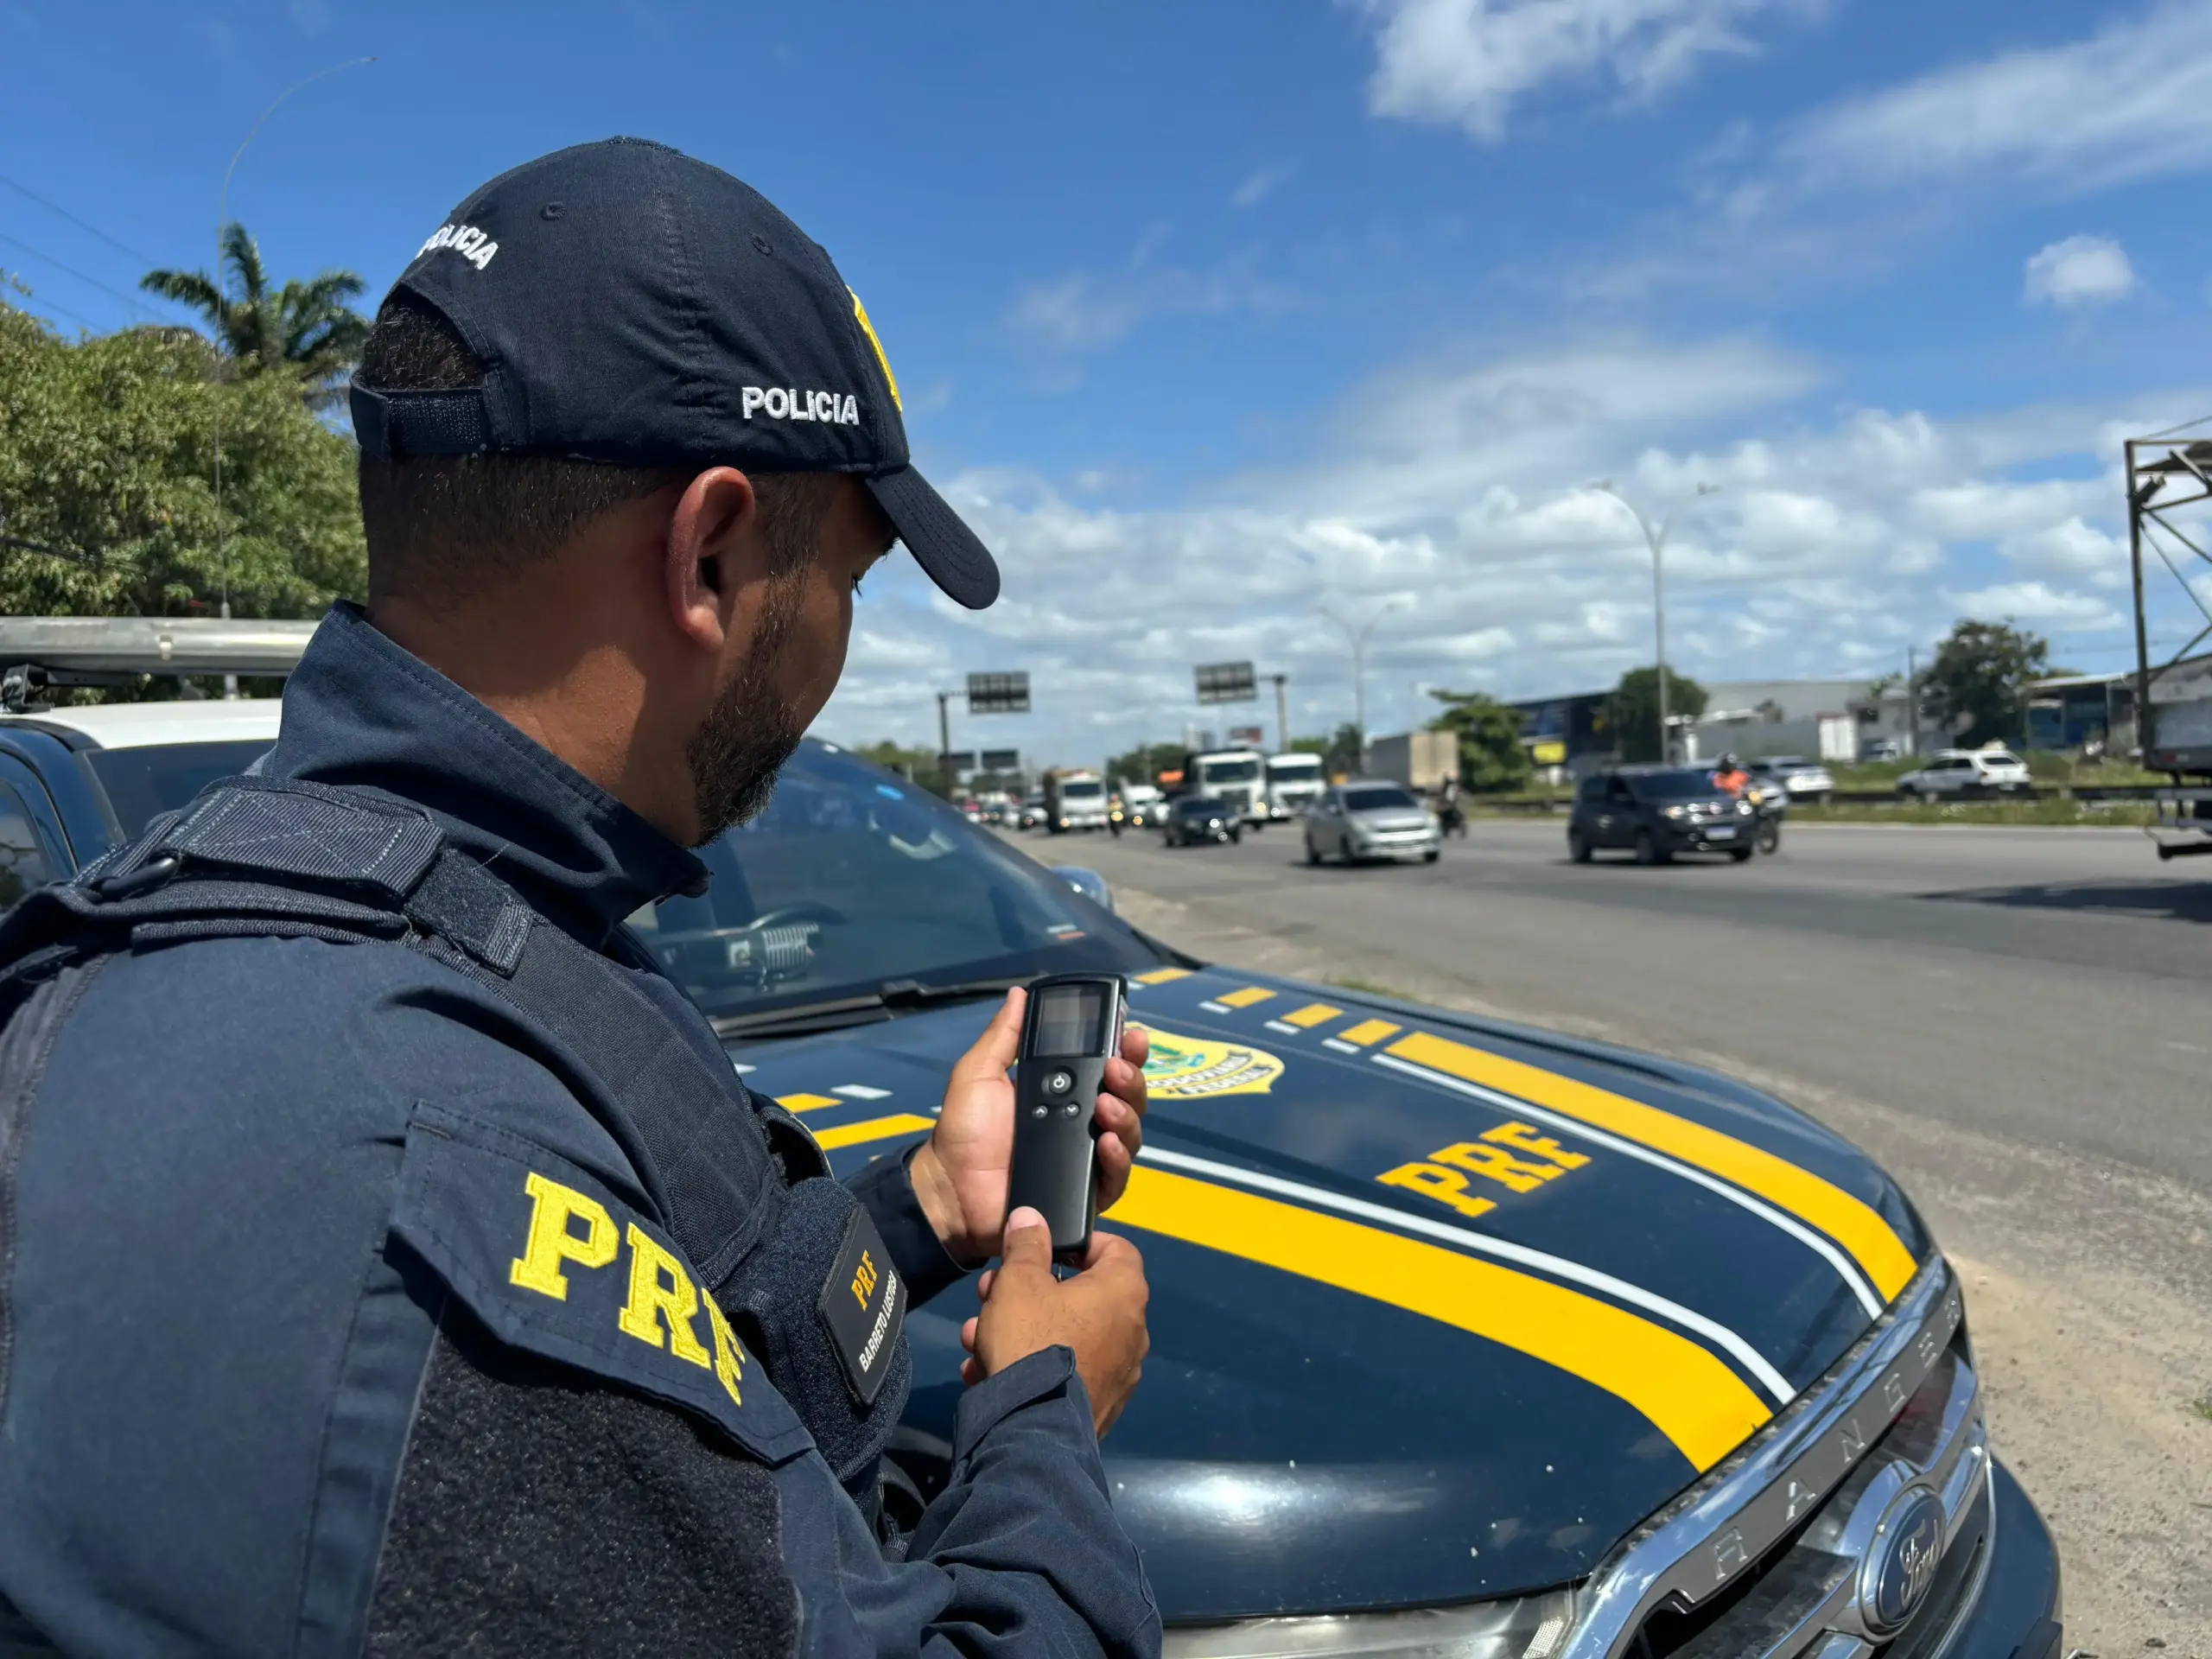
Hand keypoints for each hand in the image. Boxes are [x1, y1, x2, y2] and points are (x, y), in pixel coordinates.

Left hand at [909, 988, 1149, 1265]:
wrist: (952, 1188)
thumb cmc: (964, 1131)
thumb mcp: (979, 1073)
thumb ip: (1004, 1036)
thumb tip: (1020, 994)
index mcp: (1063, 1091)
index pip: (1108, 1067)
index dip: (1125, 1050)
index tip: (1131, 1034)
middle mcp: (1083, 1122)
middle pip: (1129, 1098)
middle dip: (1131, 1079)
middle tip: (1115, 1069)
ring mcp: (1088, 1158)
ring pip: (1130, 1134)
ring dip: (1126, 1114)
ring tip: (1105, 1105)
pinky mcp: (1088, 1193)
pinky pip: (1117, 1177)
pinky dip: (1118, 1159)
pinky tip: (1106, 1144)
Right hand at [960, 1208, 1149, 1436]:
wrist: (1032, 1430)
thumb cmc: (1031, 1342)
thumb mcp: (1018, 1283)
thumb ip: (1026, 1244)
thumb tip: (1032, 1216)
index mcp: (1124, 1293)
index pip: (1117, 1249)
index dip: (1081, 1244)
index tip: (1046, 1251)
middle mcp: (1133, 1332)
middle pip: (1081, 1296)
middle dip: (1029, 1292)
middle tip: (991, 1296)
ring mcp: (1120, 1374)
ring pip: (1066, 1336)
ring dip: (1021, 1331)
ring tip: (977, 1339)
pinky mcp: (1101, 1407)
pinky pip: (1065, 1373)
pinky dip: (1033, 1367)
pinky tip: (989, 1374)